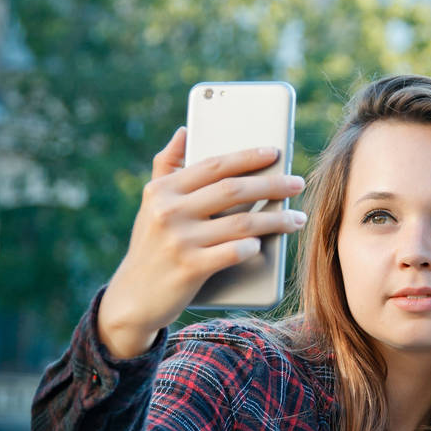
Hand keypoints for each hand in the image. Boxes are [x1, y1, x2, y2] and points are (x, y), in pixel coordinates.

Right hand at [97, 127, 305, 357]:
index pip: (214, 165)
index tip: (276, 152)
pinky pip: (232, 253)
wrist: (132, 298)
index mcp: (163, 190)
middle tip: (297, 183)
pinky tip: (265, 244)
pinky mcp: (189, 269)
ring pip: (241, 223)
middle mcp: (169, 211)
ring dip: (276, 220)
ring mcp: (179, 241)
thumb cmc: (151, 248)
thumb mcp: (151, 205)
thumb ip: (166, 167)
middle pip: (233, 190)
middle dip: (272, 184)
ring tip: (297, 218)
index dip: (248, 157)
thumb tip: (184, 131)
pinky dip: (252, 247)